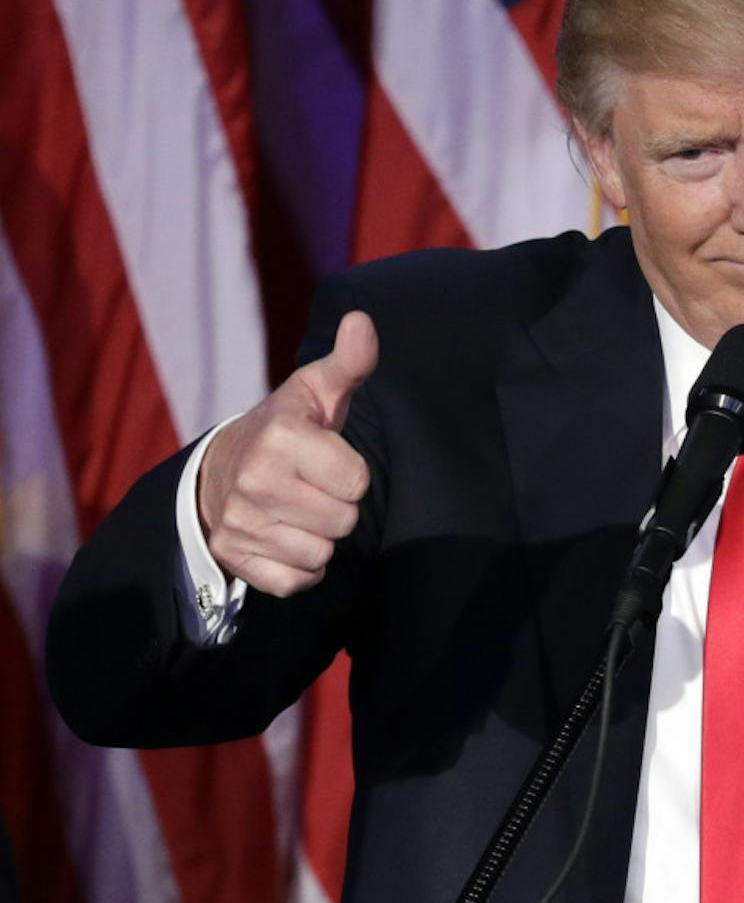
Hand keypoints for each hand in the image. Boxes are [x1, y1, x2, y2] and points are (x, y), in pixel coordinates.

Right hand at [198, 311, 378, 596]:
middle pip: (343, 522)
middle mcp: (253, 481)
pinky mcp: (234, 556)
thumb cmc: (288, 426)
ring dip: (319, 536)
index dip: (351, 472)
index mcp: (280, 437)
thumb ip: (349, 362)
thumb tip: (363, 321)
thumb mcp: (317, 389)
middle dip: (338, 506)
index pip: (357, 482)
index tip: (328, 458)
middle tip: (314, 485)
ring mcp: (239, 523)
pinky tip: (286, 536)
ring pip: (321, 554)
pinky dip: (299, 566)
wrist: (221, 466)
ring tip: (299, 508)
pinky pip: (294, 581)